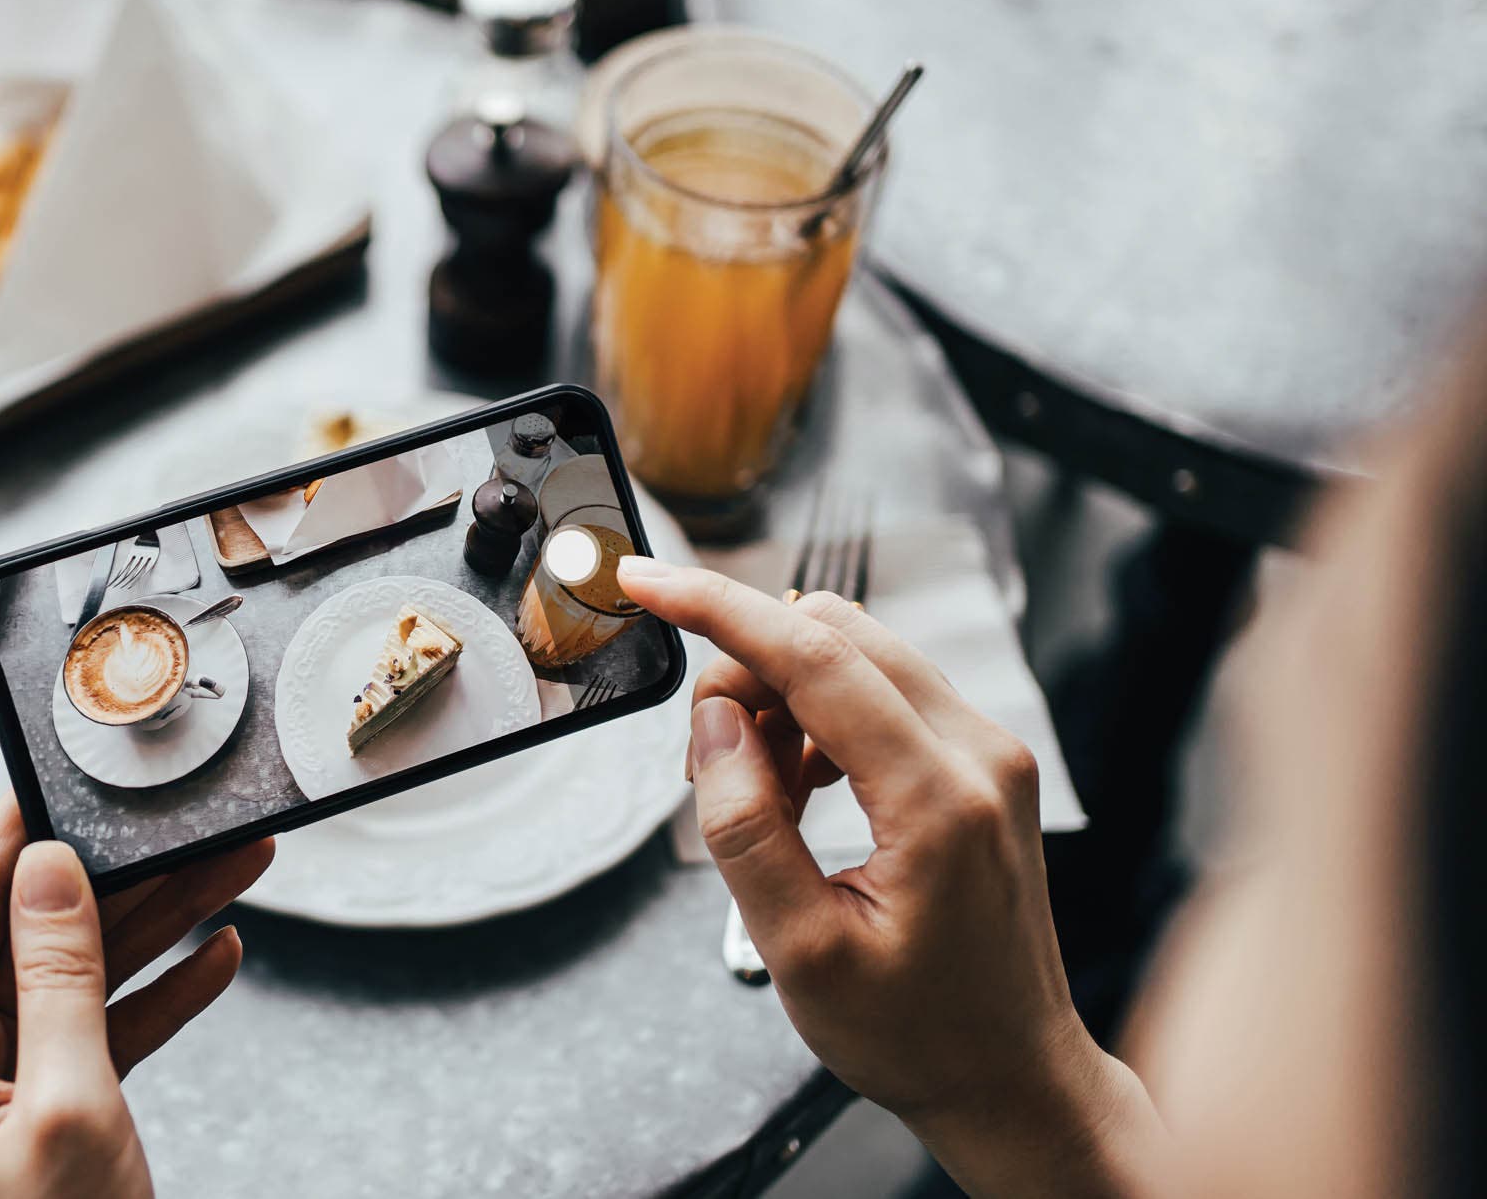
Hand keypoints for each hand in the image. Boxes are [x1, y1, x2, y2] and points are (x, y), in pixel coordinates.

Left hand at [0, 799, 274, 1198]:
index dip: (20, 831)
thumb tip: (49, 864)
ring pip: (79, 977)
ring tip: (234, 868)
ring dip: (160, 927)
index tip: (69, 767)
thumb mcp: (67, 1105)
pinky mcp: (42, 1117)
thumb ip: (61, 975)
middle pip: (32, 932)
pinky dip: (161, 997)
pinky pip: (102, 1033)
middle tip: (191, 823)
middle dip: (122, 879)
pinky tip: (220, 955)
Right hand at [616, 559, 1165, 1197]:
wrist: (1013, 1078)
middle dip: (744, 669)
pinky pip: (883, 691)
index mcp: (936, 800)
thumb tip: (712, 724)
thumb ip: (745, 828)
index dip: (717, 608)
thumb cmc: (917, 1034)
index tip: (646, 580)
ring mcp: (988, 752)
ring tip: (759, 799)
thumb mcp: (801, 951)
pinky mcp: (982, 762)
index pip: (813, 657)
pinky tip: (799, 791)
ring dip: (780, 697)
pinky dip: (819, 717)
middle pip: (834, 634)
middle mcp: (978, 754)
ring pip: (856, 654)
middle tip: (705, 764)